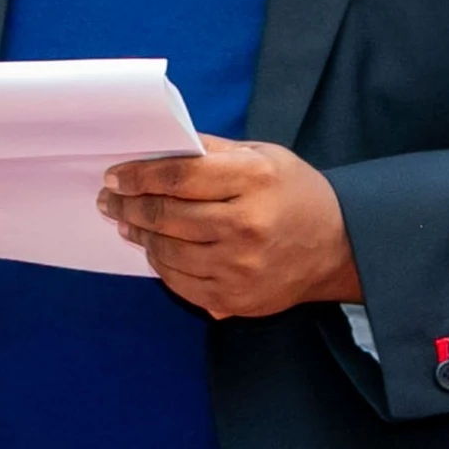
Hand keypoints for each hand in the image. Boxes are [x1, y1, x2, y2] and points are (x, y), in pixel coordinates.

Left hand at [99, 135, 363, 320]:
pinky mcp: (234, 298)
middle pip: (167, 215)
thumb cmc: (294, 194)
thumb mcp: (263, 156)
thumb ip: (211, 151)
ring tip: (129, 223)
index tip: (115, 176)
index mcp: (254, 179)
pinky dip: (161, 265)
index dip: (139, 176)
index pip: (179, 176)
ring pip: (167, 251)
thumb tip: (158, 150)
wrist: (337, 247)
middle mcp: (246, 224)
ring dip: (141, 235)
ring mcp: (239, 267)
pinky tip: (155, 249)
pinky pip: (180, 282)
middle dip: (130, 205)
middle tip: (111, 199)